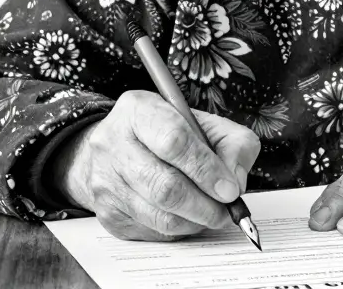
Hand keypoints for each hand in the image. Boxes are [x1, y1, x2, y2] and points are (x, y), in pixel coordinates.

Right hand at [53, 90, 260, 240]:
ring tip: (210, 213)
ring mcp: (106, 181)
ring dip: (195, 221)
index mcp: (139, 110)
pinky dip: (177, 230)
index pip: (174, 142)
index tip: (229, 189)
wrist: (115, 148)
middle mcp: (113, 144)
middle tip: (225, 211)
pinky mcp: (108, 213)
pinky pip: (152, 232)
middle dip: (205, 206)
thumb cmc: (165, 133)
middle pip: (165, 187)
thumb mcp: (204, 123)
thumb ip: (233, 144)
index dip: (206, 169)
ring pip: (160, 216)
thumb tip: (235, 181)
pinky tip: (185, 216)